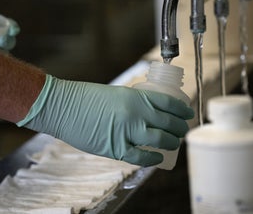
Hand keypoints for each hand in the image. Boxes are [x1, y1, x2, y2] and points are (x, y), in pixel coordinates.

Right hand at [18, 75, 193, 165]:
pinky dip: (152, 158)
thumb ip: (134, 103)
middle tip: (182, 130)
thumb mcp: (116, 93)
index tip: (188, 113)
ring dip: (171, 142)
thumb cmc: (86, 98)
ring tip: (174, 142)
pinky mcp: (116, 148)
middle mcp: (136, 114)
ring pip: (160, 140)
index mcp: (136, 97)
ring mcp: (127, 132)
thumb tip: (148, 114)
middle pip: (168, 123)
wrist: (64, 107)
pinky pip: (141, 157)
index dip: (182, 110)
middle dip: (180, 128)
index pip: (168, 103)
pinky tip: (158, 157)